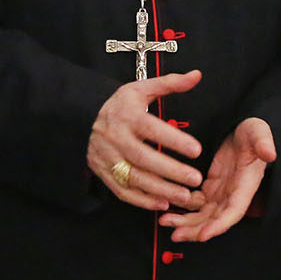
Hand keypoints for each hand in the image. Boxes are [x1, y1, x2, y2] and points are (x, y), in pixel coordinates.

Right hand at [88, 70, 205, 211]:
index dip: (174, 140)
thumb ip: (169, 83)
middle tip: (195, 179)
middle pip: (144, 158)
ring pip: (135, 178)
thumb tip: (196, 76)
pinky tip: (162, 203)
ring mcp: (108, 159)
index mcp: (127, 115)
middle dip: (171, 171)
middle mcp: (116, 138)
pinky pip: (123, 191)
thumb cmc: (120, 105)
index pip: (152, 129)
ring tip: (185, 196)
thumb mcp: (140, 89)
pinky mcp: (104, 174)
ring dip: (161, 190)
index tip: (197, 150)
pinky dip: (142, 201)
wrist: (82, 118)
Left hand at [160, 118, 277, 241]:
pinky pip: (195, 203)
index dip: (219, 225)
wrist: (243, 130)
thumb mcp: (259, 132)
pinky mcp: (210, 187)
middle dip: (196, 230)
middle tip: (176, 234)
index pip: (233, 211)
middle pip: (215, 220)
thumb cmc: (253, 132)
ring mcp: (221, 193)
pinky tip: (166, 207)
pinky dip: (182, 208)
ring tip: (165, 222)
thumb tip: (270, 153)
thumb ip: (263, 142)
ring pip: (202, 215)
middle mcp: (233, 194)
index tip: (204, 235)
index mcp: (246, 185)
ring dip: (185, 222)